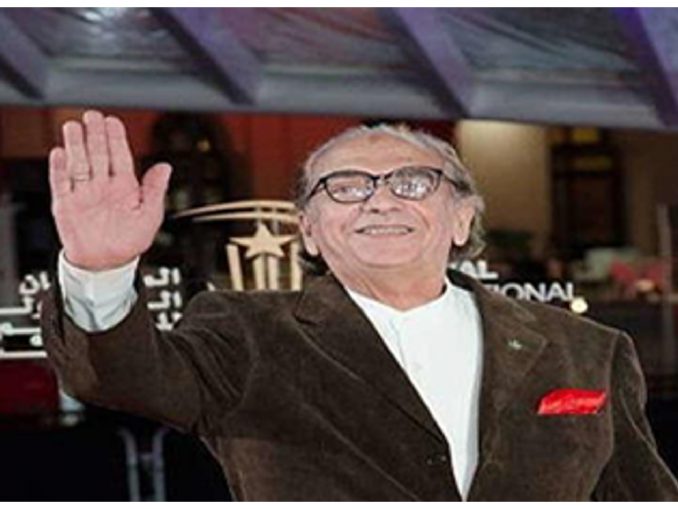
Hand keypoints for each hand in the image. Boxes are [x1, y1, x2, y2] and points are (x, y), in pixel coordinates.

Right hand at [49, 110, 171, 270]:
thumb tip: (165, 167)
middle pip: (98, 155)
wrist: (107, 264)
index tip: (113, 122)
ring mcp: (85, 194)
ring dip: (76, 146)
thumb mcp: (151, 215)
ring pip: (79, 164)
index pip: (120, 156)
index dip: (116, 139)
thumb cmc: (130, 242)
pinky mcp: (67, 205)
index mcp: (125, 187)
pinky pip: (61, 183)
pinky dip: (59, 169)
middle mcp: (104, 186)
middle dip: (95, 135)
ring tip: (74, 127)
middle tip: (92, 116)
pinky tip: (59, 153)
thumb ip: (156, 190)